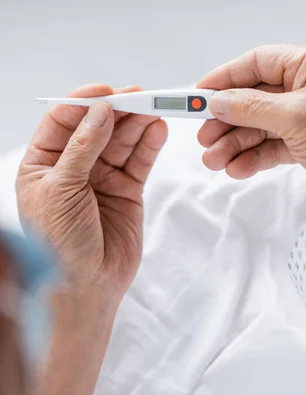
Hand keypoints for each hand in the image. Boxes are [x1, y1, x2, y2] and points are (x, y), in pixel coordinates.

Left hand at [17, 84, 167, 305]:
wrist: (86, 286)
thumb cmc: (60, 242)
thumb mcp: (62, 189)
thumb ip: (83, 148)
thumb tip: (100, 111)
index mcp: (42, 165)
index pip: (62, 122)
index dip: (83, 104)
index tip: (105, 93)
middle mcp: (72, 169)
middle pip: (97, 129)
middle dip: (117, 112)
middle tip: (139, 97)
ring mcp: (101, 180)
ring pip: (121, 143)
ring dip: (137, 125)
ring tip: (154, 110)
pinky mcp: (127, 192)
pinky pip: (139, 162)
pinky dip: (149, 146)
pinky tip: (157, 130)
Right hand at [197, 45, 305, 199]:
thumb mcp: (296, 118)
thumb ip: (252, 107)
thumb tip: (217, 101)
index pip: (260, 62)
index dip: (226, 78)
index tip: (198, 94)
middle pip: (255, 98)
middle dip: (227, 120)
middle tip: (203, 137)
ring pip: (259, 127)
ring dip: (235, 144)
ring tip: (213, 161)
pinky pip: (271, 147)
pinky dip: (252, 158)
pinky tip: (236, 169)